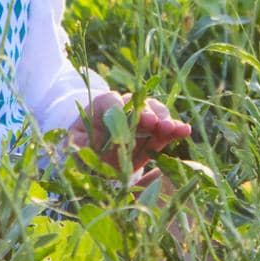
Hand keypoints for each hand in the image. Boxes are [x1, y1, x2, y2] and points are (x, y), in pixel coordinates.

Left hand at [66, 92, 190, 171]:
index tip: (130, 119)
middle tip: (154, 123)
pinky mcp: (152, 136)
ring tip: (175, 128)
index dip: (121, 108)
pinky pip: (164, 132)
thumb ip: (78, 145)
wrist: (94, 159)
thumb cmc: (81, 148)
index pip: (110, 101)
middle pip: (137, 105)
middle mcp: (123, 110)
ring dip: (165, 120)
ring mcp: (140, 122)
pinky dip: (175, 131)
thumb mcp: (75, 145)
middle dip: (147, 113)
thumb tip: (78, 145)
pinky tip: (185, 131)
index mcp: (100, 108)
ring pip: (155, 114)